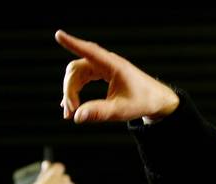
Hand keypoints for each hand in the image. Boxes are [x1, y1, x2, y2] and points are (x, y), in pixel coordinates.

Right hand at [56, 30, 179, 123]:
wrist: (157, 100)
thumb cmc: (142, 102)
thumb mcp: (121, 110)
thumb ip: (99, 112)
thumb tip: (76, 116)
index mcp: (114, 66)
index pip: (89, 51)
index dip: (73, 43)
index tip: (58, 34)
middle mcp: (107, 62)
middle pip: (77, 69)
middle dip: (69, 89)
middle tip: (70, 112)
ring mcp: (103, 66)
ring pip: (77, 73)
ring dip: (70, 91)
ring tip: (69, 113)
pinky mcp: (102, 72)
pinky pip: (83, 77)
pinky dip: (76, 90)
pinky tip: (71, 105)